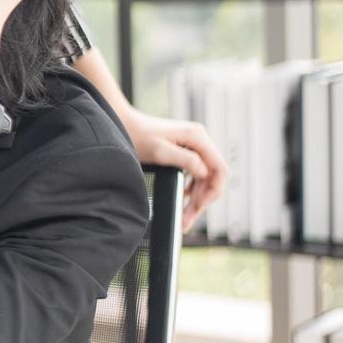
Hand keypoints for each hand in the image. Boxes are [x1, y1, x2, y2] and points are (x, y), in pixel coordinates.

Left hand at [118, 104, 227, 231]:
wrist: (123, 125)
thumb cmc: (138, 136)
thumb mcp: (161, 152)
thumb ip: (186, 161)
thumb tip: (205, 173)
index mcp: (197, 137)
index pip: (219, 169)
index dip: (212, 191)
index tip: (199, 207)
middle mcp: (200, 139)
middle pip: (213, 175)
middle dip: (203, 199)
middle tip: (188, 218)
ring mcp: (194, 144)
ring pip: (205, 176)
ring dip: (198, 195)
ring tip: (185, 213)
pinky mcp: (186, 149)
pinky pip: (197, 172)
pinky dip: (192, 186)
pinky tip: (183, 196)